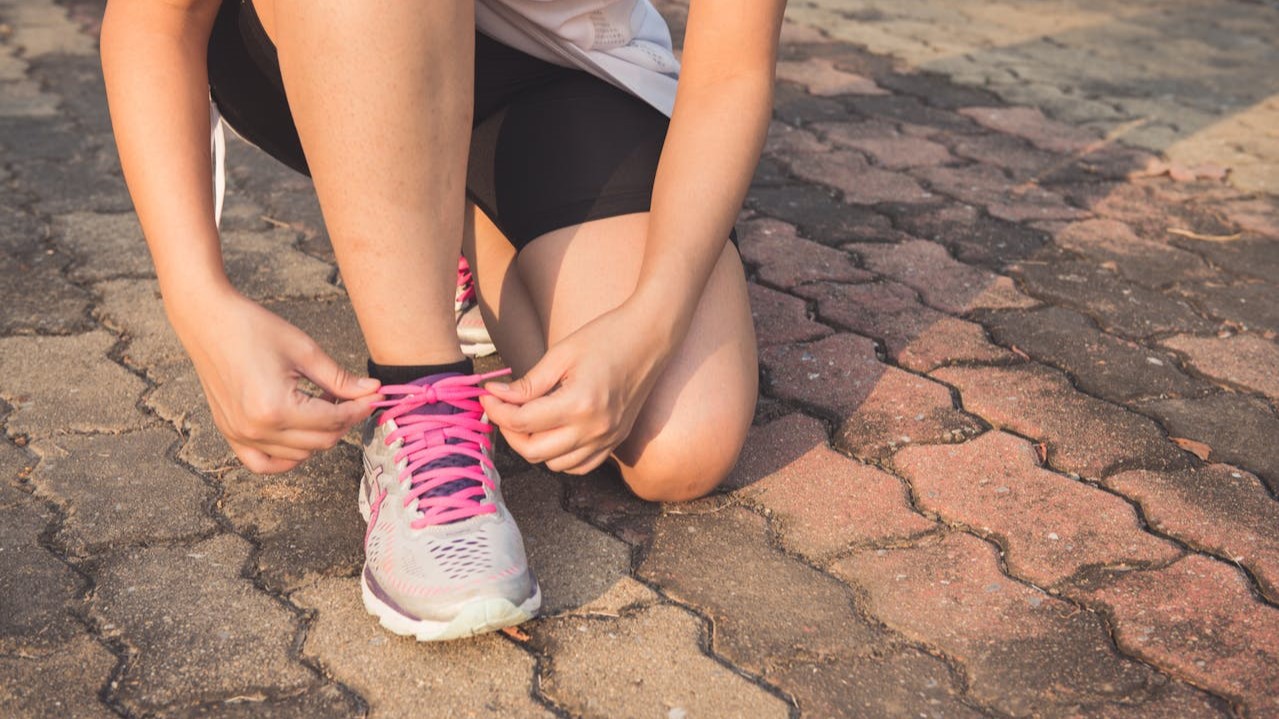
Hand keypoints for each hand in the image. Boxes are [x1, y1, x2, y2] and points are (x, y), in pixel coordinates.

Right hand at [169, 285, 380, 473]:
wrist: (208, 321)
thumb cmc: (253, 328)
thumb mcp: (305, 351)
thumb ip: (340, 379)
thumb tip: (372, 391)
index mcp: (276, 408)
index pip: (333, 421)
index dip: (359, 409)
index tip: (374, 397)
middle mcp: (256, 429)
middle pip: (320, 442)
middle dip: (344, 421)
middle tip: (352, 397)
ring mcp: (240, 435)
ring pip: (299, 454)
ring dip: (319, 435)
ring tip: (321, 404)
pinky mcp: (230, 434)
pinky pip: (264, 463)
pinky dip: (287, 457)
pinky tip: (300, 435)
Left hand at [480, 304, 672, 474]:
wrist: (650, 337)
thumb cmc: (606, 337)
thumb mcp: (561, 354)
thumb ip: (528, 383)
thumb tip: (496, 395)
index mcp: (579, 404)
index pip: (522, 422)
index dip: (497, 410)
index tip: (488, 395)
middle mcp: (594, 429)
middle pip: (534, 451)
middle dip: (509, 432)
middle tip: (502, 409)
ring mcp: (608, 439)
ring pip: (555, 465)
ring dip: (534, 446)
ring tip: (527, 419)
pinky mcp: (615, 441)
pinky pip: (579, 466)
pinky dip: (560, 457)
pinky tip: (553, 433)